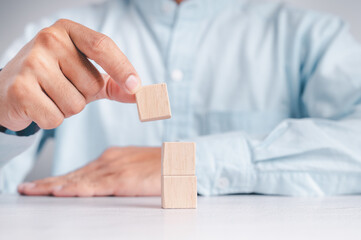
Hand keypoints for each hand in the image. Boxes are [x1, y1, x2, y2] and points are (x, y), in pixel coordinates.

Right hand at [0, 19, 140, 130]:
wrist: (10, 88)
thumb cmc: (55, 79)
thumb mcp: (85, 73)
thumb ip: (114, 82)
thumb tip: (140, 93)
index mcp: (68, 30)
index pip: (102, 45)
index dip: (122, 67)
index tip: (136, 86)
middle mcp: (48, 40)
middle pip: (92, 84)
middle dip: (84, 96)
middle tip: (62, 87)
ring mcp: (31, 63)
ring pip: (76, 104)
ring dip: (67, 109)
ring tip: (50, 96)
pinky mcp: (19, 89)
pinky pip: (55, 118)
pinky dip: (51, 119)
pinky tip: (38, 106)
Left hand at [18, 147, 160, 196]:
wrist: (181, 160)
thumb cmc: (159, 165)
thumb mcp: (134, 166)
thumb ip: (117, 173)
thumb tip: (101, 183)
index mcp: (110, 159)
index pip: (79, 172)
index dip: (58, 179)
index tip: (39, 185)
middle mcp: (107, 162)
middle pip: (73, 175)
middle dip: (47, 183)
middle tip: (25, 188)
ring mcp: (113, 170)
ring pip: (78, 180)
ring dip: (53, 187)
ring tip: (32, 191)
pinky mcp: (122, 180)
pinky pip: (93, 186)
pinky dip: (74, 189)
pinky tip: (60, 192)